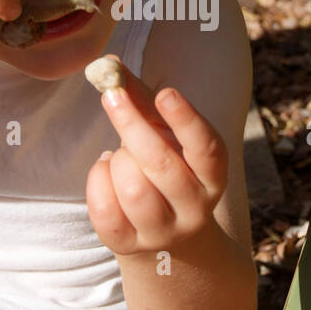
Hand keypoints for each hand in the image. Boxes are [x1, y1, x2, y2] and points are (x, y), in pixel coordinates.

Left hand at [84, 55, 228, 256]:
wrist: (165, 237)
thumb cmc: (166, 168)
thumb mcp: (165, 136)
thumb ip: (142, 101)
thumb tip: (109, 65)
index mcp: (212, 176)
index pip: (207, 148)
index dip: (186, 120)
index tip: (166, 92)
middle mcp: (194, 208)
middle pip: (161, 165)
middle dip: (131, 125)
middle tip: (110, 95)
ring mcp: (162, 231)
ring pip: (131, 188)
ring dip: (116, 160)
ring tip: (119, 154)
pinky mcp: (128, 244)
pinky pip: (104, 208)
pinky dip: (98, 180)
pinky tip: (106, 171)